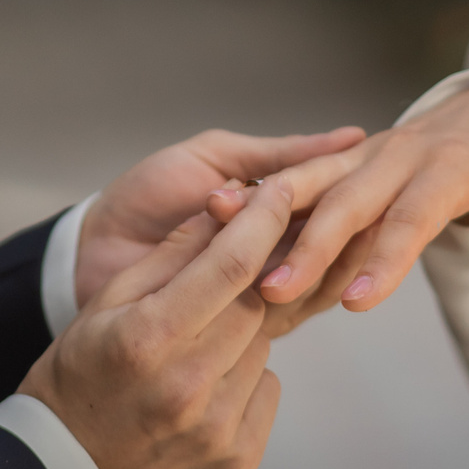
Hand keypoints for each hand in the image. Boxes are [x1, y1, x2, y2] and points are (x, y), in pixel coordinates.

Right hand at [21, 181, 301, 468]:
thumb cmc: (78, 377)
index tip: (281, 190)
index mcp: (149, 339)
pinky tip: (204, 389)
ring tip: (197, 348)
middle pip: (254, 305)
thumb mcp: (106, 306)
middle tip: (222, 282)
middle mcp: (187, 388)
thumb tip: (227, 206)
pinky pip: (266, 391)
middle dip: (247, 283)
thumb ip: (170, 256)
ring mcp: (216, 431)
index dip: (263, 220)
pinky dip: (246, 379)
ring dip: (242, 335)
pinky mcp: (237, 461)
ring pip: (262, 348)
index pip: (231, 265)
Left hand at [78, 126, 364, 307]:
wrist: (94, 243)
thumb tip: (354, 136)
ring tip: (307, 234)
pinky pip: (282, 312)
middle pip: (334, 246)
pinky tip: (281, 268)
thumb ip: (281, 154)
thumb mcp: (217, 158)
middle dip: (340, 225)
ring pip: (315, 279)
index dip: (354, 195)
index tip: (374, 175)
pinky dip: (285, 286)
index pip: (335, 208)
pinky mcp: (244, 332)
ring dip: (311, 254)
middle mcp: (281, 255)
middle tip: (344, 208)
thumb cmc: (149, 194)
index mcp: (278, 214)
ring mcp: (265, 294)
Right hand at [209, 79, 468, 314]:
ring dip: (274, 221)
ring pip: (312, 182)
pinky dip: (263, 201)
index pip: (415, 217)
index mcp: (451, 166)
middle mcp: (401, 152)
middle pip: (350, 199)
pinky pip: (300, 177)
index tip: (355, 304)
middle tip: (274, 291)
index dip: (386, 260)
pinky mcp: (346, 158)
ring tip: (238, 265)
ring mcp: (368, 151)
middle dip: (311, 245)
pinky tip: (220, 234)